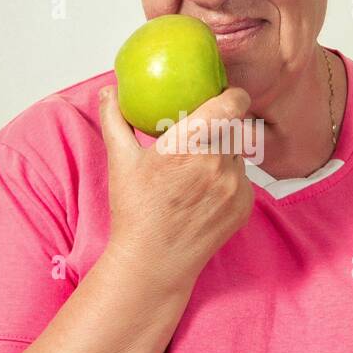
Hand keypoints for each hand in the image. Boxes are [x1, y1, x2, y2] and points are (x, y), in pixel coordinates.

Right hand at [98, 84, 254, 288]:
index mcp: (189, 146)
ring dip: (224, 153)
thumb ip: (115, 121)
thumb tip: (108, 91)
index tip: (226, 95)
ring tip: (198, 168)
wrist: (155, 262)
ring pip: (238, 153)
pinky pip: (243, 179)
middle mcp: (217, 164)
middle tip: (203, 135)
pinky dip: (229, 179)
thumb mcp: (120, 162)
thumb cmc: (136, 211)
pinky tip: (205, 192)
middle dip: (222, 127)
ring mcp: (235, 186)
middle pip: (234, 128)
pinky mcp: (245, 205)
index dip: (233, 96)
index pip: (231, 105)